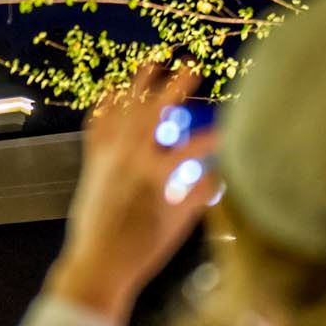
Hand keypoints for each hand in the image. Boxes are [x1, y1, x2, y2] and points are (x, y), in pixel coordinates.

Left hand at [49, 63, 218, 321]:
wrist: (98, 264)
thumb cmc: (144, 249)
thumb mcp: (180, 222)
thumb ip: (202, 190)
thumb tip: (222, 168)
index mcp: (156, 175)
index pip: (195, 146)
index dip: (218, 137)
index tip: (233, 130)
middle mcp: (129, 159)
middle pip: (154, 111)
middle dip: (174, 86)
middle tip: (190, 66)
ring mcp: (106, 157)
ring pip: (122, 110)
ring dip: (137, 85)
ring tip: (151, 62)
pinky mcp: (92, 162)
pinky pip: (96, 125)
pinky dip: (105, 105)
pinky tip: (113, 90)